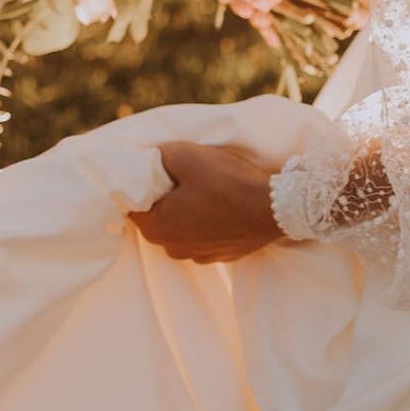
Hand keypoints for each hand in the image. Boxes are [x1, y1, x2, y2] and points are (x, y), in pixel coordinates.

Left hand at [130, 141, 283, 263]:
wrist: (276, 208)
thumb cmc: (228, 182)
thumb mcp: (188, 155)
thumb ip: (161, 154)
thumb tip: (152, 157)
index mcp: (157, 227)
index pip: (133, 204)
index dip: (145, 185)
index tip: (162, 171)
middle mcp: (172, 248)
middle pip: (158, 217)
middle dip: (166, 198)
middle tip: (185, 177)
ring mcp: (198, 256)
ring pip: (182, 228)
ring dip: (188, 212)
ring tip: (208, 191)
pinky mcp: (221, 255)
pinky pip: (204, 236)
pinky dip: (208, 223)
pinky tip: (223, 206)